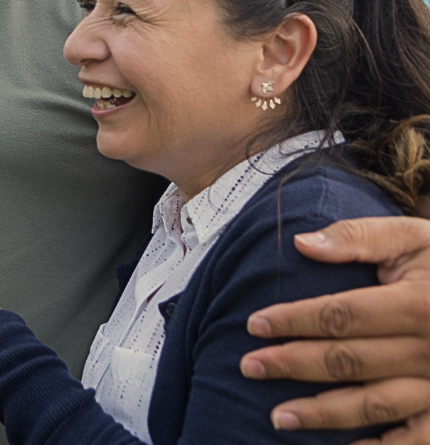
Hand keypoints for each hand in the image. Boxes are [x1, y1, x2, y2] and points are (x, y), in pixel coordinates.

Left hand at [240, 217, 429, 439]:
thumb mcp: (415, 237)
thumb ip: (359, 237)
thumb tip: (302, 243)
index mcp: (418, 304)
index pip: (342, 315)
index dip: (294, 320)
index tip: (254, 324)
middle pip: (350, 361)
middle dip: (294, 364)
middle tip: (249, 367)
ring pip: (376, 404)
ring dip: (324, 414)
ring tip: (277, 418)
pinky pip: (417, 438)